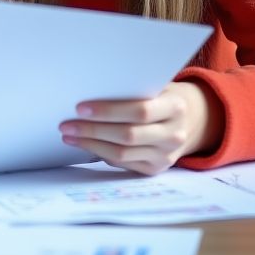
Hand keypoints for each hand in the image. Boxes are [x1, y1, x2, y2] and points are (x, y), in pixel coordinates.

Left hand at [59, 81, 222, 174]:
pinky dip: (100, 154)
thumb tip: (87, 88)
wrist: (188, 120)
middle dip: (92, 130)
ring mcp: (166, 155)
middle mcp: (174, 134)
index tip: (80, 108)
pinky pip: (123, 164)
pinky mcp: (155, 169)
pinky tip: (84, 145)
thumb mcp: (153, 86)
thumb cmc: (159, 95)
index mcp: (175, 107)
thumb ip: (130, 88)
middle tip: (66, 125)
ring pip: (122, 154)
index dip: (108, 111)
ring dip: (91, 144)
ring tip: (69, 135)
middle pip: (127, 135)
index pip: (139, 111)